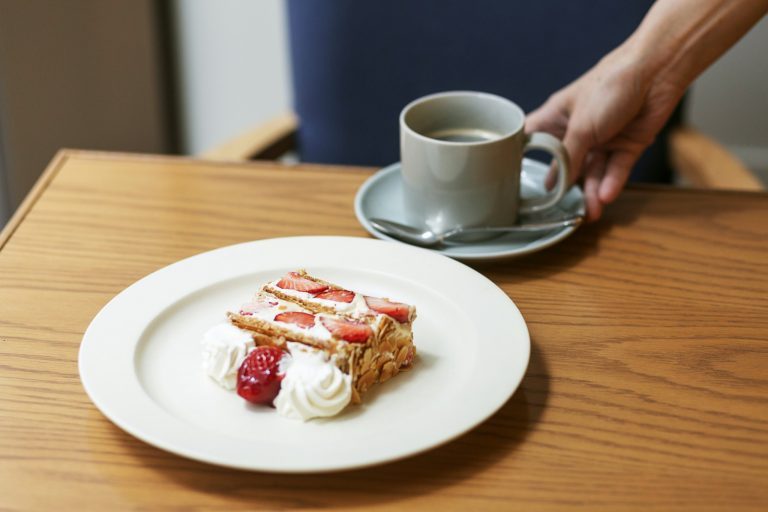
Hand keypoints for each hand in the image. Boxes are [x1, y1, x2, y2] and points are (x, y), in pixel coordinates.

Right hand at [526, 43, 685, 220]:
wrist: (657, 72)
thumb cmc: (611, 85)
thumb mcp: (581, 126)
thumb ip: (569, 158)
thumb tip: (559, 184)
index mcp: (558, 118)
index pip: (535, 141)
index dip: (525, 160)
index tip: (516, 182)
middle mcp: (578, 131)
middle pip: (567, 165)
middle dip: (565, 187)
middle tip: (559, 210)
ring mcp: (603, 139)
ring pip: (594, 172)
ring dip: (592, 192)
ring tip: (590, 212)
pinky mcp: (627, 145)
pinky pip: (616, 169)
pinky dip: (612, 183)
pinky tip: (606, 196)